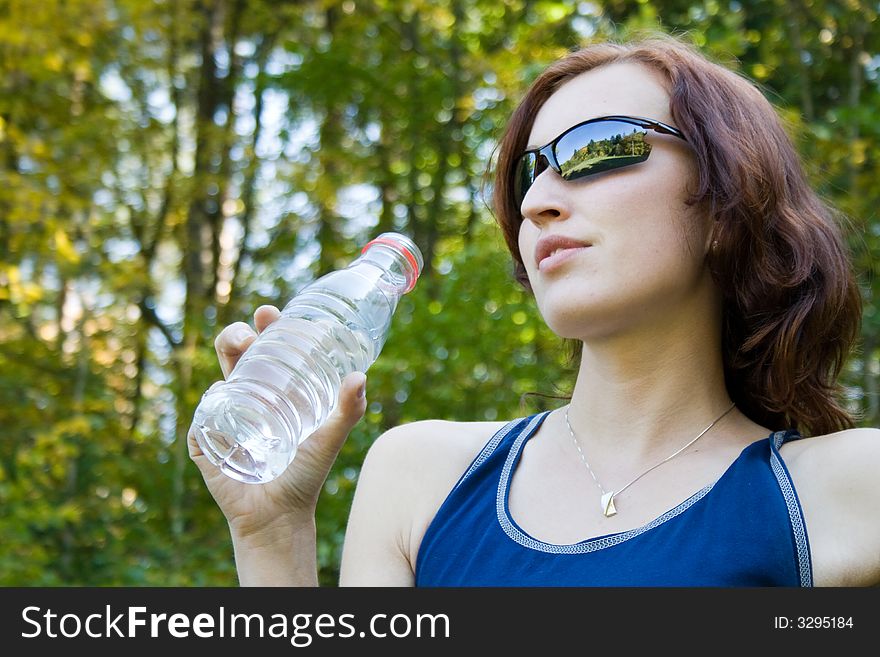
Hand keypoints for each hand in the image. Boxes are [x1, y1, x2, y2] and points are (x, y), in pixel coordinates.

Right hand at [188, 304, 367, 541]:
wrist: (279, 517)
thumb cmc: (306, 475)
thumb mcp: (330, 438)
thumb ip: (348, 410)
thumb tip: (359, 376)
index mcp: (273, 391)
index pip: (266, 349)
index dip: (266, 328)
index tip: (269, 313)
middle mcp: (247, 399)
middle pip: (235, 357)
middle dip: (236, 335)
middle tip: (249, 334)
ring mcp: (224, 421)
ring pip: (215, 381)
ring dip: (221, 362)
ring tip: (237, 354)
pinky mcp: (207, 446)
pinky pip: (200, 426)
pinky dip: (204, 416)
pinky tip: (217, 404)